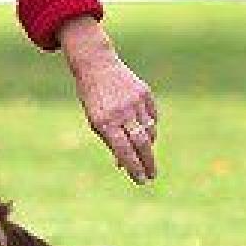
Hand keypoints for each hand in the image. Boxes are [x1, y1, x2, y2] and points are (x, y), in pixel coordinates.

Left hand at [56, 17, 158, 184]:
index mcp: (105, 122)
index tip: (140, 180)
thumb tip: (123, 164)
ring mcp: (135, 102)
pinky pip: (152, 116)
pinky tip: (144, 129)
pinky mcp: (144, 93)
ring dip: (147, 145)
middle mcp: (121, 112)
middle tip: (151, 176)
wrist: (97, 65)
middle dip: (148, 163)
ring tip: (144, 152)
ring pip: (149, 130)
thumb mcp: (95, 120)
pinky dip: (150, 126)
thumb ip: (110, 141)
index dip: (133, 167)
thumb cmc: (93, 98)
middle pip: (141, 143)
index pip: (123, 151)